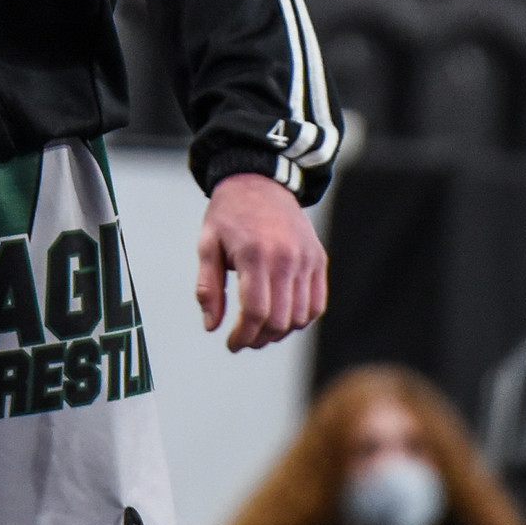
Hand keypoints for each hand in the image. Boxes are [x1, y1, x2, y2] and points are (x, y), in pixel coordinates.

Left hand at [196, 172, 327, 350]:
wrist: (259, 180)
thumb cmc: (228, 213)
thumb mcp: (207, 244)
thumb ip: (208, 288)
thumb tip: (212, 326)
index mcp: (255, 255)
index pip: (255, 312)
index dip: (243, 336)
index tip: (231, 344)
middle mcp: (286, 258)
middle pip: (279, 320)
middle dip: (259, 339)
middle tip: (244, 340)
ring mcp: (307, 259)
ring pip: (301, 317)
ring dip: (280, 332)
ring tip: (261, 329)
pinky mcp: (319, 259)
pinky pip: (317, 303)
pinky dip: (302, 318)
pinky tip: (282, 317)